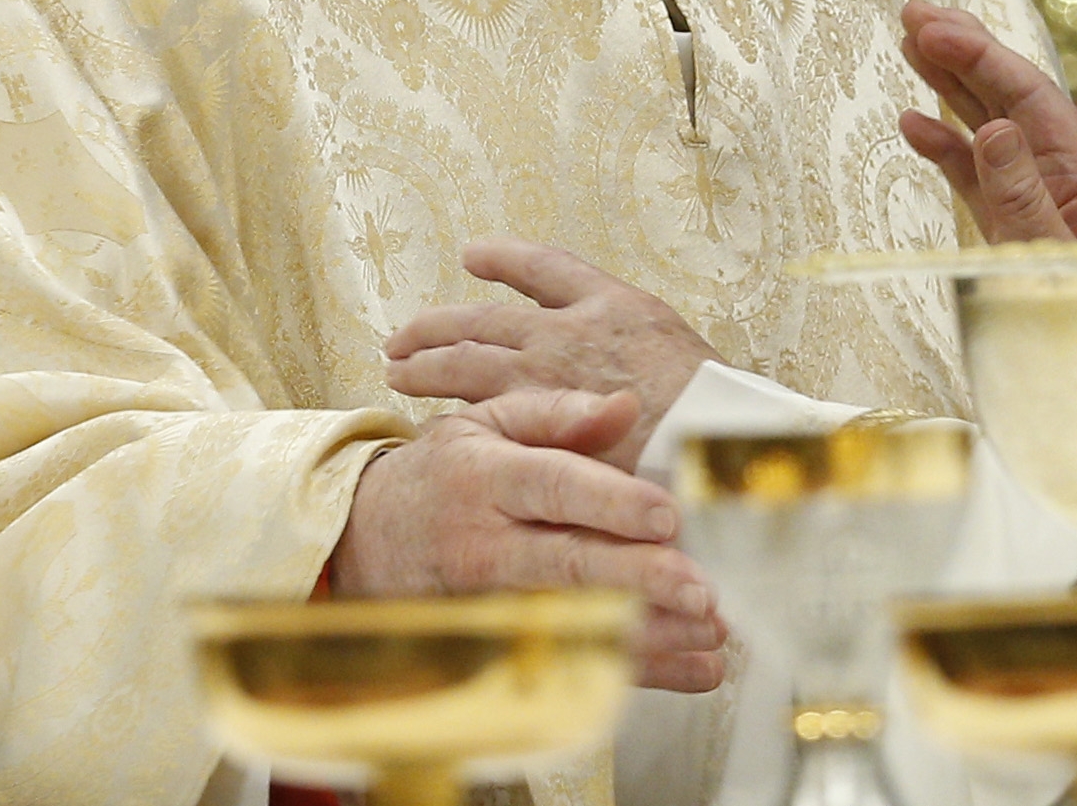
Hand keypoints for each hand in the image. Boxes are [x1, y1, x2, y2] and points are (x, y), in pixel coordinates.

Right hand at [332, 388, 726, 691]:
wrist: (365, 539)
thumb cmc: (446, 473)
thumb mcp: (486, 422)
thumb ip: (559, 412)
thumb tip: (627, 404)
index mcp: (489, 477)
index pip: (556, 486)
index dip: (612, 502)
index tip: (667, 515)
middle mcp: (488, 545)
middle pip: (570, 564)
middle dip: (640, 580)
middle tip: (703, 593)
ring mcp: (489, 604)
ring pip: (576, 624)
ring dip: (648, 637)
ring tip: (711, 638)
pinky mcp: (497, 646)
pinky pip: (570, 663)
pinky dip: (632, 673)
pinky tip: (689, 670)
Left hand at [384, 239, 723, 469]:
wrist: (713, 440)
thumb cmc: (716, 411)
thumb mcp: (687, 359)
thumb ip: (641, 357)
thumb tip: (627, 376)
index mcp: (614, 305)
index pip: (546, 267)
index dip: (505, 258)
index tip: (473, 253)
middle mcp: (568, 330)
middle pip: (484, 317)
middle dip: (440, 323)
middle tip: (406, 334)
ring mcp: (542, 375)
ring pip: (464, 360)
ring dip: (424, 363)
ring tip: (396, 367)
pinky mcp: (528, 421)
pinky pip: (472, 412)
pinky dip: (443, 413)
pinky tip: (423, 420)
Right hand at [899, 1, 1076, 243]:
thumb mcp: (1052, 257)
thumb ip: (1022, 199)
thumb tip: (993, 129)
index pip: (1030, 94)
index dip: (980, 57)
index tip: (935, 30)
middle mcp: (1067, 175)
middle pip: (1012, 95)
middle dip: (965, 50)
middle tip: (917, 13)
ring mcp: (1039, 199)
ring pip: (991, 124)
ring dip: (951, 84)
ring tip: (911, 45)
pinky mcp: (1014, 227)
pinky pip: (977, 173)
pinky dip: (946, 145)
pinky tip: (913, 122)